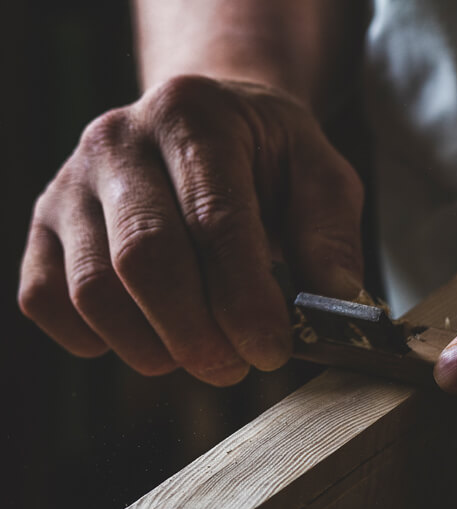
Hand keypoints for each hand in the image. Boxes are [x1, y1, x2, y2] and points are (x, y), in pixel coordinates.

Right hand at [18, 75, 363, 385]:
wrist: (203, 122)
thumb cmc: (267, 157)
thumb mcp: (320, 174)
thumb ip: (332, 236)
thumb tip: (337, 306)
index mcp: (196, 117)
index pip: (214, 220)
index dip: (243, 297)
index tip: (271, 350)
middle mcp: (119, 140)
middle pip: (144, 259)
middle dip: (196, 333)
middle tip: (236, 368)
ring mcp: (71, 182)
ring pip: (92, 288)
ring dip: (151, 345)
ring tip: (203, 355)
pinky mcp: (44, 221)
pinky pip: (44, 297)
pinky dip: (94, 338)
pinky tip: (146, 338)